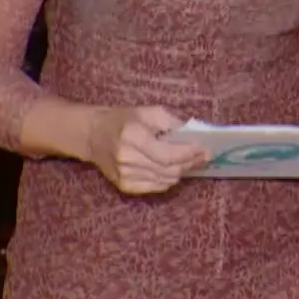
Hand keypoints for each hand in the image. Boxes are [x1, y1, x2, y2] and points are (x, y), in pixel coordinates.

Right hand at [84, 106, 208, 195]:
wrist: (92, 135)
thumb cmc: (122, 119)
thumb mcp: (147, 112)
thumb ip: (171, 122)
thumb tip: (194, 135)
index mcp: (132, 136)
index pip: (167, 154)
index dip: (189, 154)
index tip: (206, 149)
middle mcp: (127, 158)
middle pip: (168, 169)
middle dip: (190, 163)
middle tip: (203, 156)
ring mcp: (124, 175)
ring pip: (165, 180)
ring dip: (181, 172)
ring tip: (190, 162)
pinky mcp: (124, 186)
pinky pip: (155, 187)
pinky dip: (168, 180)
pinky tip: (173, 170)